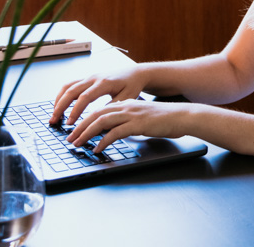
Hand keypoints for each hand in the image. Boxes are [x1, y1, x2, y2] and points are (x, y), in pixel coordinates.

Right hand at [49, 65, 149, 125]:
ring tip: (54, 115)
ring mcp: (89, 77)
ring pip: (68, 86)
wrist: (135, 73)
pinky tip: (60, 106)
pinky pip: (71, 85)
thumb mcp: (126, 98)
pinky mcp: (87, 79)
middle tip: (53, 121)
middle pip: (71, 91)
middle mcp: (94, 78)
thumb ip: (112, 108)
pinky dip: (62, 95)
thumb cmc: (132, 85)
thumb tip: (99, 121)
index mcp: (104, 83)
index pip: (85, 97)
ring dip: (58, 100)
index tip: (70, 123)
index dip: (75, 111)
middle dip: (60, 106)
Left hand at [67, 99, 197, 152]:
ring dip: (86, 133)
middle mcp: (127, 107)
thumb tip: (116, 133)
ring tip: (77, 144)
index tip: (76, 131)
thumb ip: (129, 123)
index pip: (100, 110)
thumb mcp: (143, 119)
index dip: (85, 121)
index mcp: (127, 104)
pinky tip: (98, 149)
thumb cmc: (166, 119)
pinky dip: (104, 141)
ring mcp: (132, 114)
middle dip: (80, 127)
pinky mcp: (138, 124)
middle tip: (70, 139)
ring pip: (102, 122)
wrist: (183, 116)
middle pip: (96, 115)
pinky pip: (115, 133)